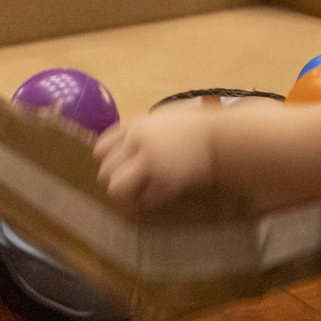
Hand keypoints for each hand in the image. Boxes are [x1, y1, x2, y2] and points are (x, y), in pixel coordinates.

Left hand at [94, 107, 218, 209]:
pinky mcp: (167, 184)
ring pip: (118, 188)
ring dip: (124, 191)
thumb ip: (137, 132)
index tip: (113, 161)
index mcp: (137, 128)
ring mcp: (153, 166)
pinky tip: (153, 194)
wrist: (218, 138)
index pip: (102, 148)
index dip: (104, 157)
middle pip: (106, 170)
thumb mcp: (159, 119)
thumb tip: (117, 147)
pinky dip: (147, 200)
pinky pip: (144, 200)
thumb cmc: (189, 126)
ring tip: (134, 191)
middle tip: (124, 179)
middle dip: (112, 176)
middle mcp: (140, 146)